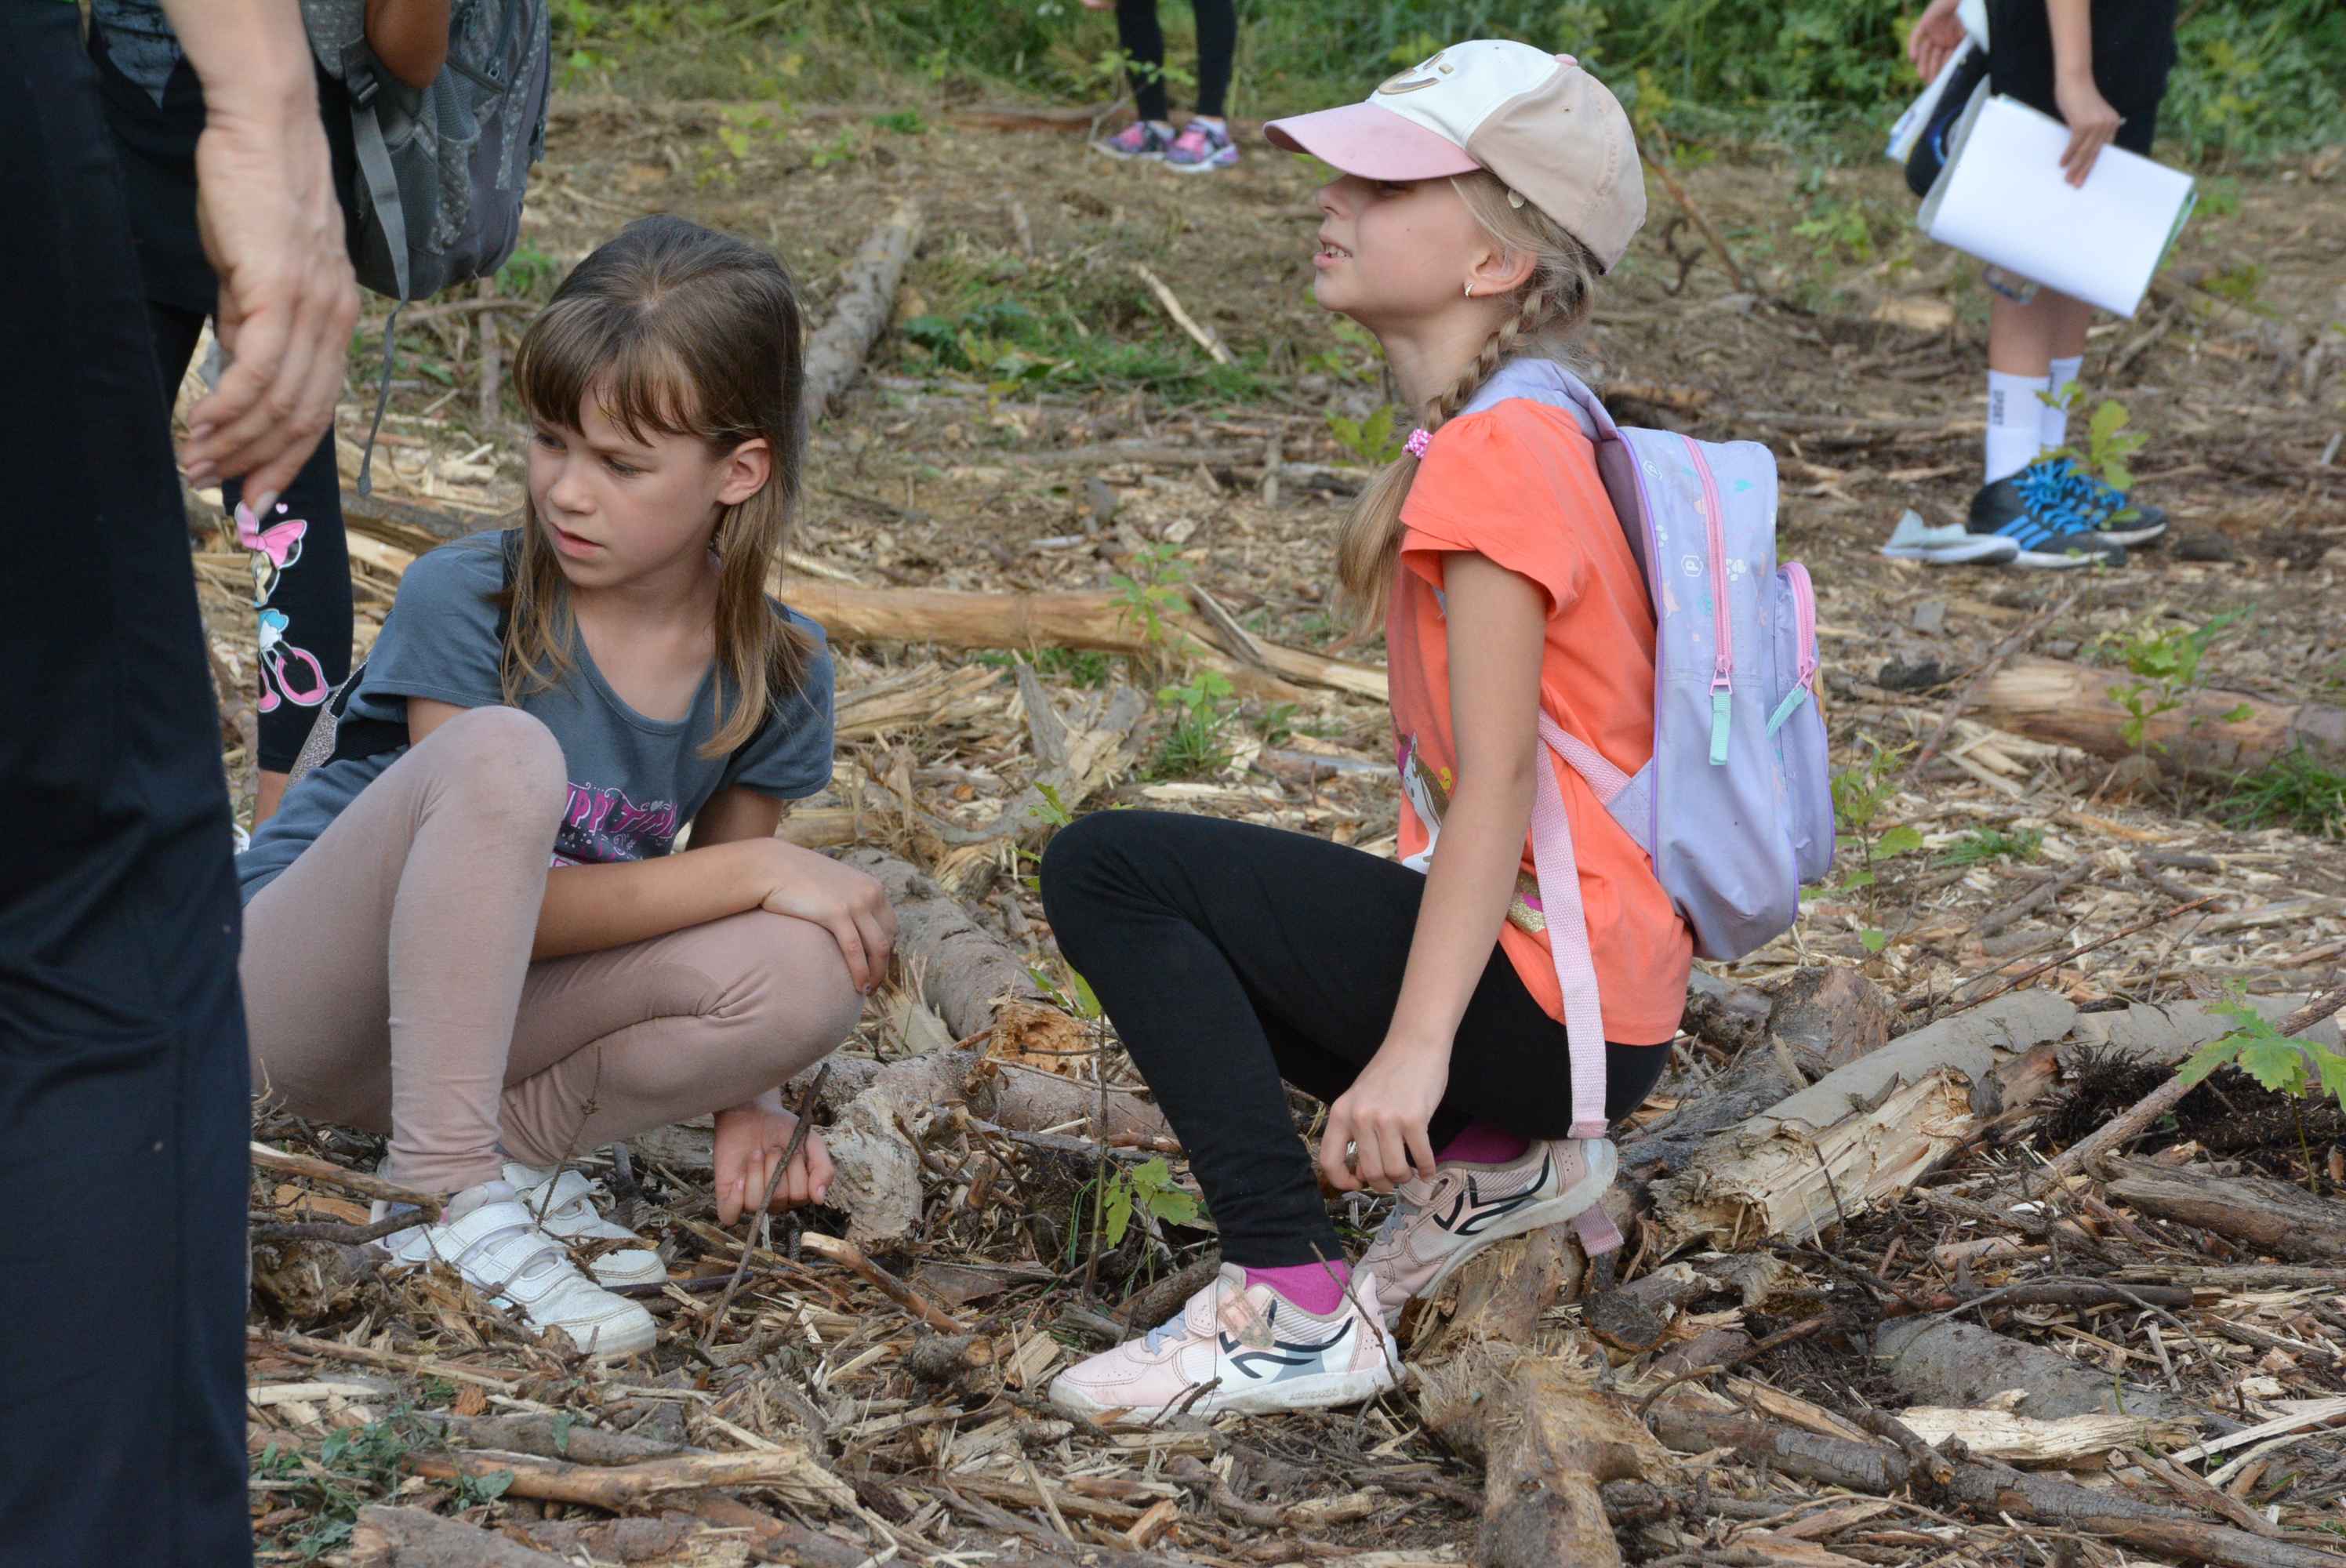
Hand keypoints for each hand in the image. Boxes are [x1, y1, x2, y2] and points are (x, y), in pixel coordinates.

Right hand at [186, 99, 359, 512]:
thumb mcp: (258, 275)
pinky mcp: (282, 292)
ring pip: (282, 402)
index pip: (319, 408)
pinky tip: (202, 425)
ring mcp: (314, 309)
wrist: (266, 136)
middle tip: (220, 491)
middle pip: (305, 418)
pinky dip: (230, 406)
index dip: (288, 457)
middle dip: (261, 464)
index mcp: (337, 322)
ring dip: (237, 442)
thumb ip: (253, 325)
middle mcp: (336, 323)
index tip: (258, 492)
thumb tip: (236, 371)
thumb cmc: (258, 198)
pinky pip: (259, 369)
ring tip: (196, 464)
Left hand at [712, 1103, 834, 1223]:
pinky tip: (739, 1178)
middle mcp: (776, 1200)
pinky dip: (735, 1199)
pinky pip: (730, 1215)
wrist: (752, 1112)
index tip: (793, 1150)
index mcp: (798, 1191)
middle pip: (779, 1199)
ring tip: (755, 1154)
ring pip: (756, 1204)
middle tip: (772, 1148)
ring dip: (756, 1172)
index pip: (800, 1196)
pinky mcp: (728, 1197)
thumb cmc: (783, 1129)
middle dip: (775, 1166)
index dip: (796, 1171)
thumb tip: (819, 1198)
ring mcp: (752, 1200)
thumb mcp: (812, 1143)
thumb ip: (823, 1169)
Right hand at [741, 840, 896, 992]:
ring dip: (876, 974)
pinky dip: (861, 972)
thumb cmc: (797, 879)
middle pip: (889, 938)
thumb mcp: (834, 886)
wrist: (772, 866)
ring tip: (867, 991)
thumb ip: (847, 902)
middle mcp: (870, 894)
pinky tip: (858, 986)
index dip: (886, 950)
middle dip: (883, 965)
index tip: (875, 966)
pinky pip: (855, 950)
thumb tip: (850, 925)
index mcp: (872, 887)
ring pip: (878, 948)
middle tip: (873, 984)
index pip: (891, 925)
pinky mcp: (836, 913)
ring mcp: (856, 902)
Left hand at [1319, 1041, 1448, 1193]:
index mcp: (1341, 1114)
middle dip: (1383, 1184)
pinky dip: (1428, 1169)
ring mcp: (1387, 1119)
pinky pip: (1421, 1157)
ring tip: (1410, 1172)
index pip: (1329, 1161)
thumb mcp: (1360, 1100)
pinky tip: (1429, 1170)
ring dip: (1405, 1177)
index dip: (1341, 1182)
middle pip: (1369, 1172)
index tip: (1357, 1185)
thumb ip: (1356, 1133)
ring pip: (1394, 1170)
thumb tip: (1362, 1175)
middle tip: (1393, 1179)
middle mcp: (1360, 1118)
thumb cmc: (1388, 1074)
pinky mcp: (1414, 1119)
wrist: (1414, 1045)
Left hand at [1905, 0, 1965, 80]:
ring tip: (1922, 76)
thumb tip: (1963, 61)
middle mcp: (1944, 37)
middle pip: (1935, 57)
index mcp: (1955, 41)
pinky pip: (1917, 35)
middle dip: (1933, 70)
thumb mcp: (1970, 31)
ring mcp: (1934, 30)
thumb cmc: (1971, 11)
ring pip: (1925, 50)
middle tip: (1930, 83)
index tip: (1943, 82)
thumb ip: (1965, 43)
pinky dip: (1913, 46)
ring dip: (1923, 63)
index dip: (1945, 69)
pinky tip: (1912, 59)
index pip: (1949, 58)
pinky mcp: (1926, 22)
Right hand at [2053, 73, 2122, 185]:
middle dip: (2085, 171)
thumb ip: (2089, 128)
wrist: (2074, 78)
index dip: (2094, 163)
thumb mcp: (2088, 113)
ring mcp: (2097, 125)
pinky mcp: (2083, 124)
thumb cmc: (2078, 94)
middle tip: (2077, 184)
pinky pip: (2075, 145)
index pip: (2103, 148)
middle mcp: (2108, 124)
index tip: (2086, 175)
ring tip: (2069, 179)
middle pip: (2095, 153)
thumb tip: (2079, 149)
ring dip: (2076, 168)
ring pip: (2085, 152)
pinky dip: (2068, 156)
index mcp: (2112, 122)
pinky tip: (2062, 164)